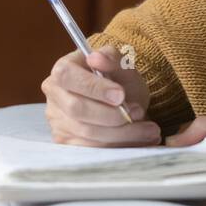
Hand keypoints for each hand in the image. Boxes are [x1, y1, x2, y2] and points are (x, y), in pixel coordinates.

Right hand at [42, 45, 160, 146]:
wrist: (124, 103)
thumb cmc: (120, 80)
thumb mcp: (122, 65)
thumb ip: (112, 57)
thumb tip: (96, 57)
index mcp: (63, 70)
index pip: (68, 77)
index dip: (94, 87)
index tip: (121, 95)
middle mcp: (55, 96)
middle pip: (77, 109)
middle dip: (112, 114)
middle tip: (139, 112)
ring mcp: (58, 121)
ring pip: (87, 132)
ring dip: (122, 133)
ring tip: (149, 129)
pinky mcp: (68, 142)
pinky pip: (92, 148)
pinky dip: (119, 145)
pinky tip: (140, 139)